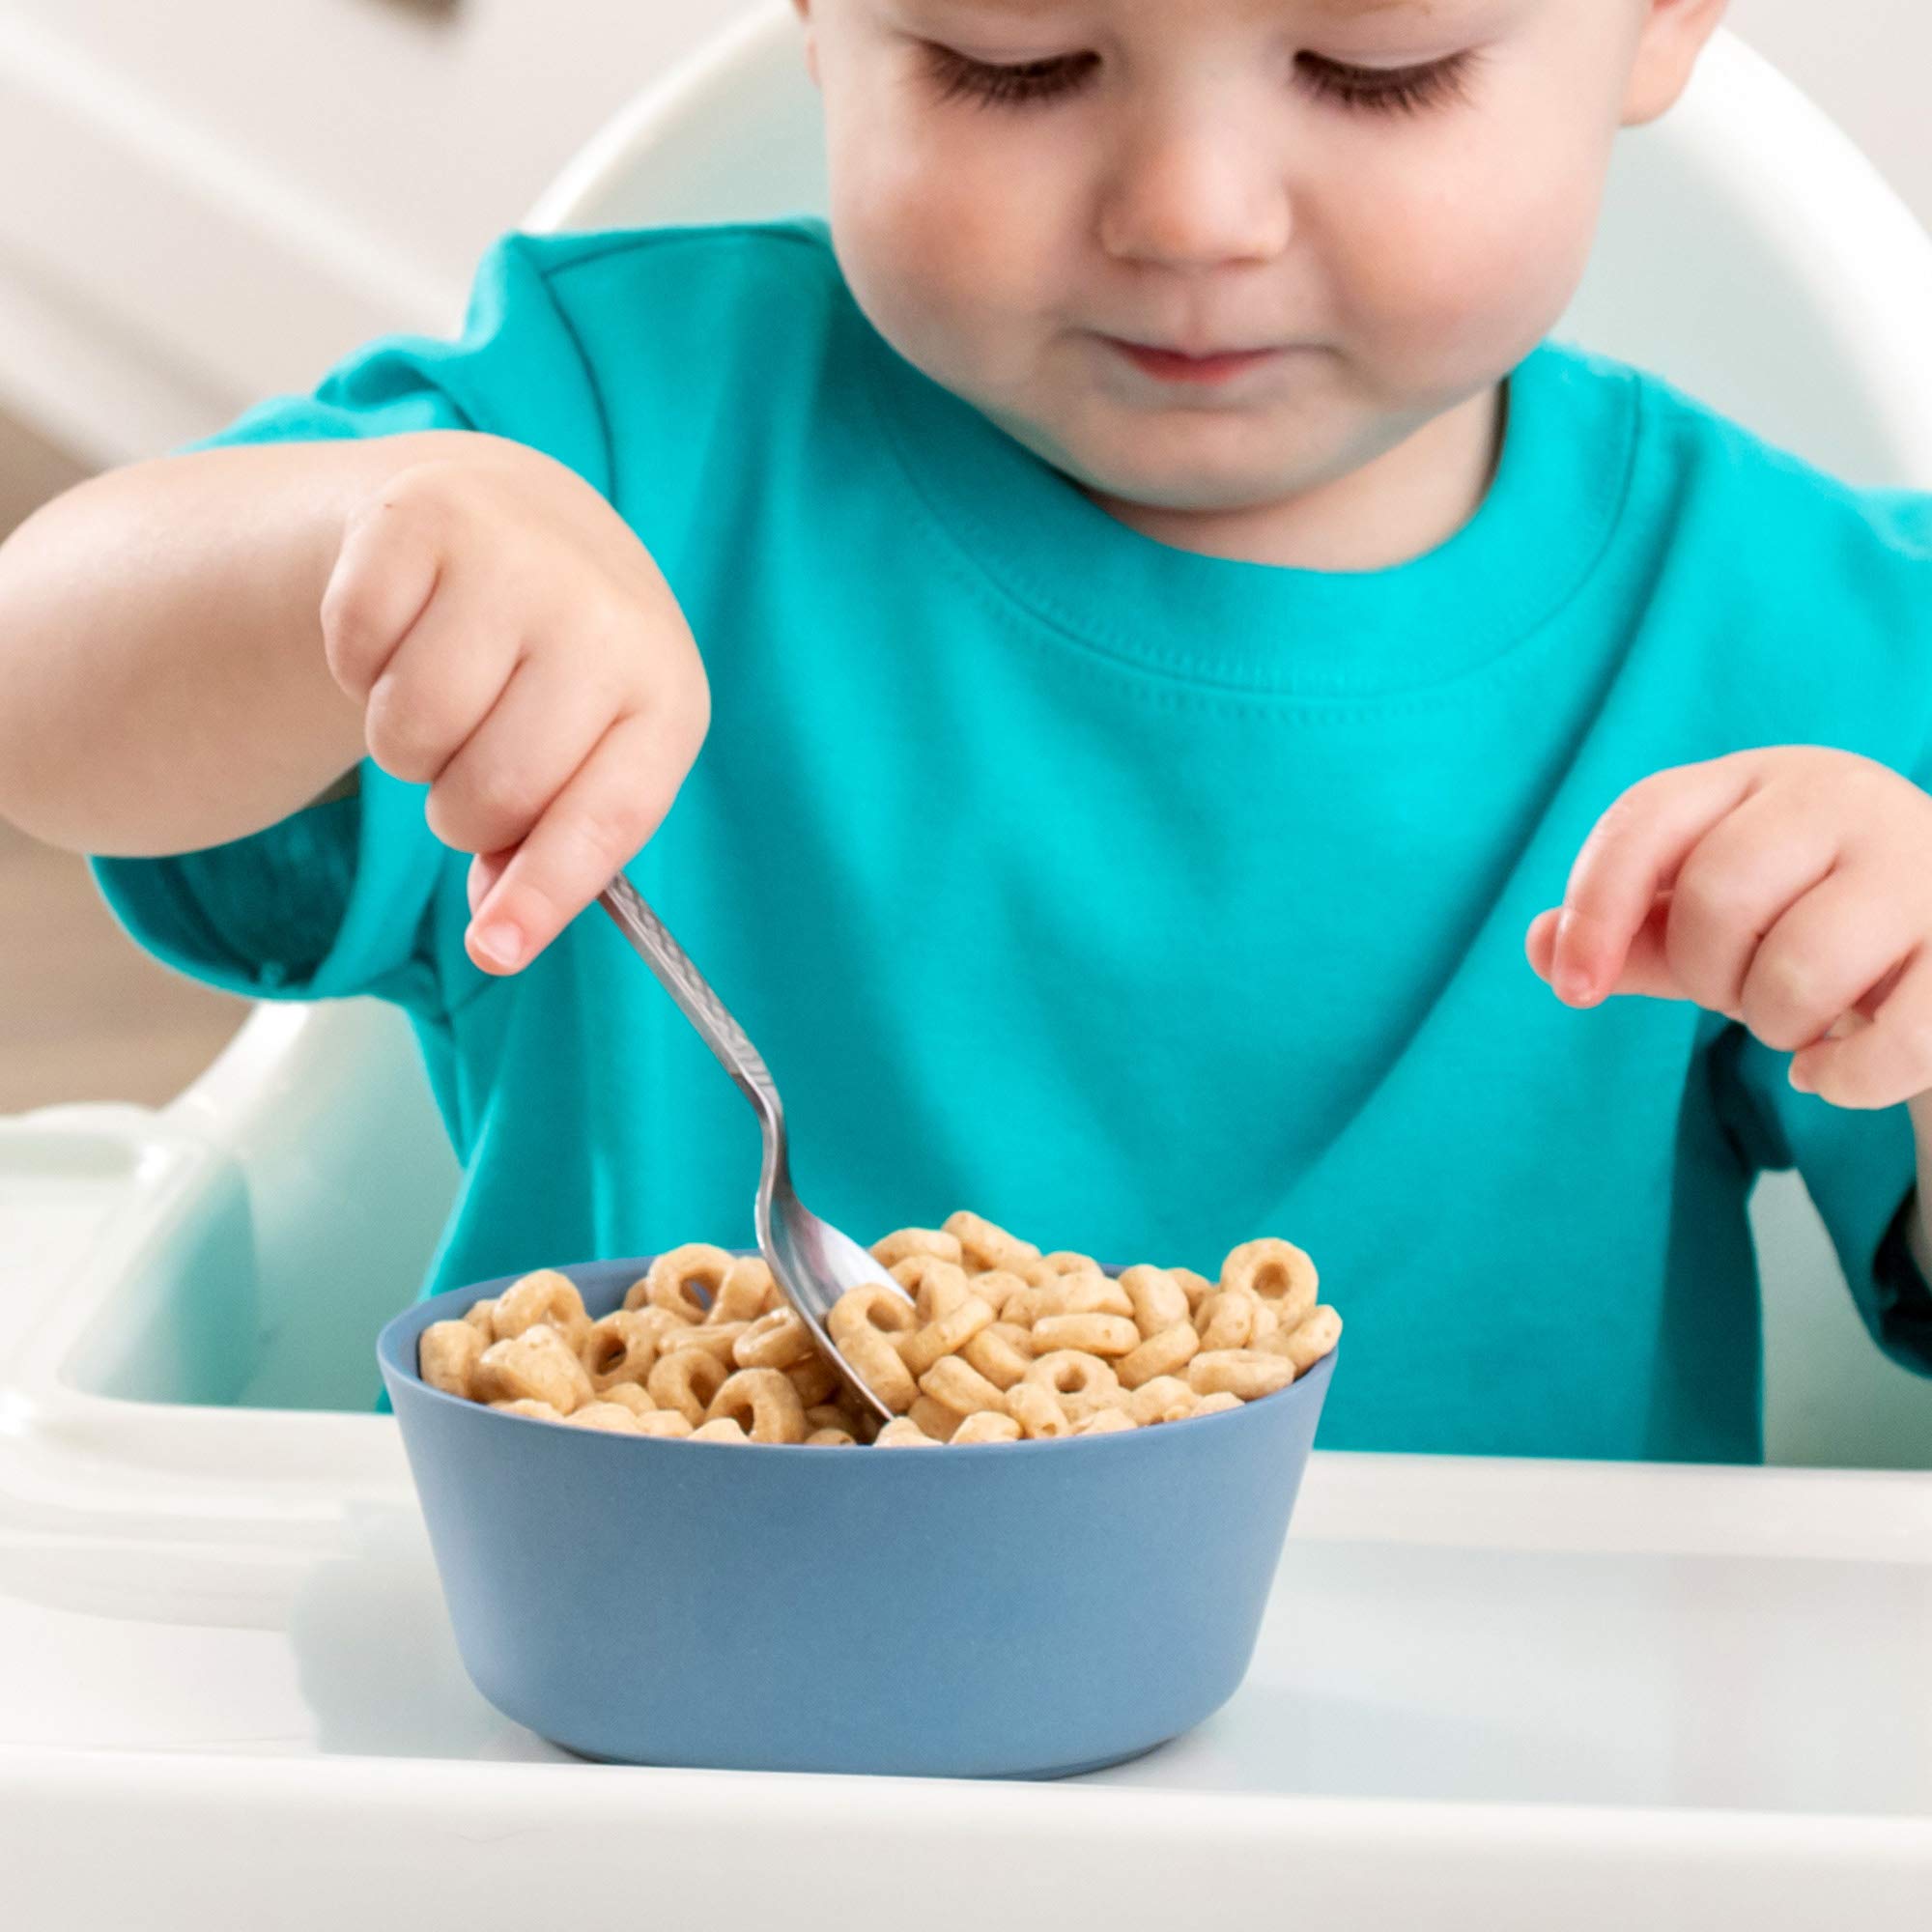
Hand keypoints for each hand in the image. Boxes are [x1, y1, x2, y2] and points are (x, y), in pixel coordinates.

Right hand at [319, 438, 709, 974]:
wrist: (520, 521)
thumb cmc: (560, 673)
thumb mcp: (587, 754)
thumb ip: (550, 849)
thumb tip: (496, 938)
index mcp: (666, 694)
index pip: (606, 818)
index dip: (544, 893)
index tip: (495, 951)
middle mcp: (604, 618)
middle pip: (491, 790)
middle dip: (459, 809)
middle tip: (471, 762)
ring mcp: (515, 558)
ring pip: (410, 729)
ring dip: (404, 744)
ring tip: (442, 698)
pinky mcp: (421, 514)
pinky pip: (351, 651)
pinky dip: (356, 667)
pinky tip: (403, 634)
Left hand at [1525, 747, 1931, 1108]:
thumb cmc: (1806, 918)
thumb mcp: (1713, 915)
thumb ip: (1627, 931)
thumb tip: (1537, 943)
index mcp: (1758, 780)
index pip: (1646, 821)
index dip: (1594, 910)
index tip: (1573, 987)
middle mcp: (1844, 800)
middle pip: (1716, 898)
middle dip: (1704, 974)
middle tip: (1732, 992)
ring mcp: (1922, 867)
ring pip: (1798, 969)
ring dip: (1772, 1024)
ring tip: (1791, 1020)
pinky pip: (1899, 1038)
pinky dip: (1842, 1079)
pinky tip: (1826, 1075)